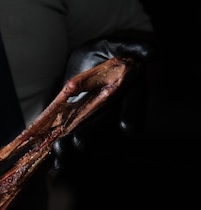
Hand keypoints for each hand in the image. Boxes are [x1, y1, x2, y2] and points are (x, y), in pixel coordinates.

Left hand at [51, 33, 156, 173]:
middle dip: (94, 135)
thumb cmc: (98, 55)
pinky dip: (65, 156)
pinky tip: (55, 163)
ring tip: (61, 150)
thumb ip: (129, 47)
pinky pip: (73, 145)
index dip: (132, 115)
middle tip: (79, 142)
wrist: (75, 70)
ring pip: (90, 139)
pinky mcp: (79, 131)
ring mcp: (96, 124)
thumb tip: (154, 53)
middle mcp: (114, 112)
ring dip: (75, 148)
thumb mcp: (109, 46)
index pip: (134, 104)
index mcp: (128, 92)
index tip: (127, 128)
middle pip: (107, 126)